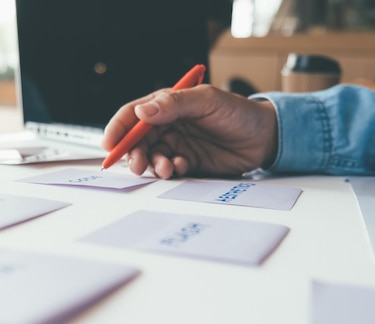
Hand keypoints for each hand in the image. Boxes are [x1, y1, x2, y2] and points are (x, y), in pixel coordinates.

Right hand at [102, 84, 278, 178]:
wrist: (264, 138)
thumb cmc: (238, 112)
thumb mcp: (207, 101)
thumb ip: (173, 105)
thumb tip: (143, 112)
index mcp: (167, 105)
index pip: (133, 114)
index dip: (118, 128)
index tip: (110, 143)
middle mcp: (167, 125)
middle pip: (137, 140)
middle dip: (133, 153)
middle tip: (138, 164)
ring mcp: (176, 145)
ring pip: (151, 157)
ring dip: (153, 164)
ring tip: (168, 167)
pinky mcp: (186, 163)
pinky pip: (169, 169)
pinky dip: (171, 170)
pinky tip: (183, 166)